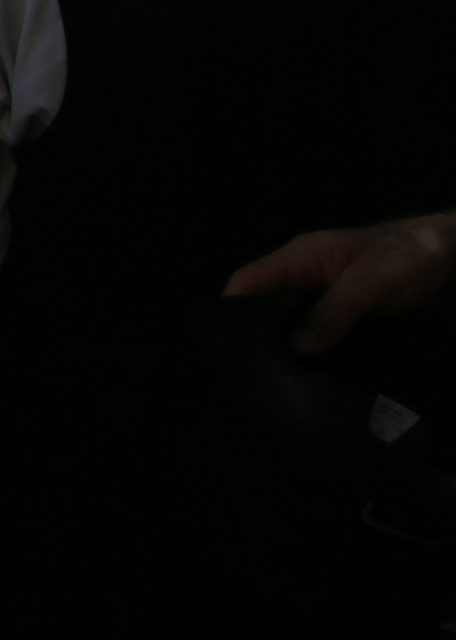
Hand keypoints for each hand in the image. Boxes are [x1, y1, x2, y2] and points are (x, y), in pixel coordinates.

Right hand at [223, 213, 455, 355]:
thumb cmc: (412, 257)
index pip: (249, 280)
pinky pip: (318, 334)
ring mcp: (327, 297)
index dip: (232, 309)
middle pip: (265, 305)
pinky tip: (311, 377)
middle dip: (256, 336)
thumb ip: (333, 312)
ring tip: (278, 382)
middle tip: (253, 374)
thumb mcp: (372, 282)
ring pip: (291, 324)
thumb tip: (297, 348)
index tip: (227, 347)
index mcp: (303, 257)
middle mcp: (307, 277)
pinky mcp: (346, 316)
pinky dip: (312, 353)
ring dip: (287, 349)